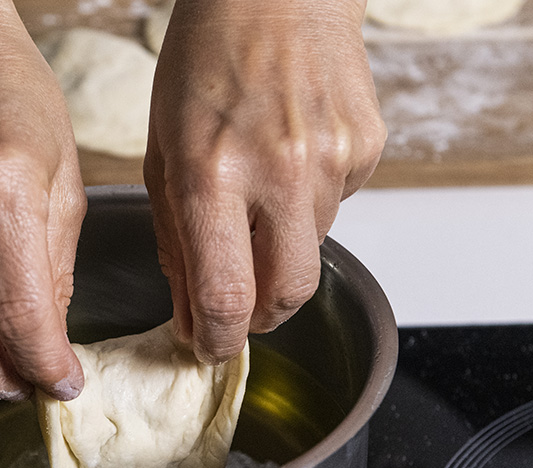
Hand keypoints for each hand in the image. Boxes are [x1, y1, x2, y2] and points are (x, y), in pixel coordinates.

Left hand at [144, 0, 384, 363]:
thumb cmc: (206, 57)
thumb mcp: (164, 148)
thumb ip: (175, 239)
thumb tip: (191, 314)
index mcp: (211, 170)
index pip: (225, 295)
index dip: (217, 337)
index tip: (208, 346)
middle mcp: (278, 168)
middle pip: (287, 294)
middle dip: (261, 317)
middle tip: (239, 310)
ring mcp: (332, 157)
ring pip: (312, 250)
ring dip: (281, 248)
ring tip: (258, 195)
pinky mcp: (368, 147)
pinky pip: (338, 207)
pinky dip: (310, 204)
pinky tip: (289, 158)